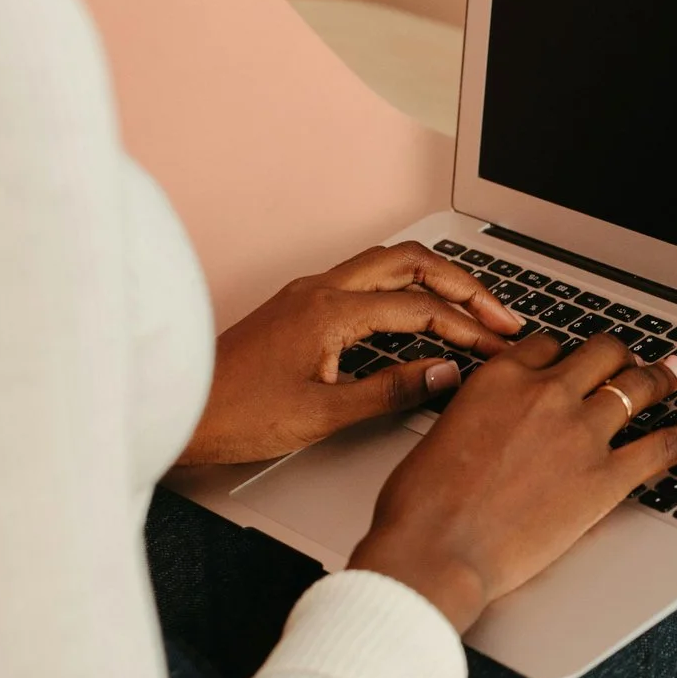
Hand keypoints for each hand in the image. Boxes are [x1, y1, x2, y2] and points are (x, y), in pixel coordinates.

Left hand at [178, 242, 526, 465]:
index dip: (466, 327)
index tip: (498, 348)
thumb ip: (391, 391)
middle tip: (499, 314)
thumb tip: (445, 373)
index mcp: (329, 311)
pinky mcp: (298, 307)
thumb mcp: (324, 415)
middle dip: (462, 285)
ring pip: (386, 265)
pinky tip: (416, 315)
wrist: (177, 411)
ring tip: (469, 307)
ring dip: (433, 281)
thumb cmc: (236, 415)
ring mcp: (307, 294)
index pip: (418, 308)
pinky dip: (402, 290)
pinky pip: (364, 281)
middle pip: (410, 262)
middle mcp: (319, 289)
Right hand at [348, 331, 676, 631]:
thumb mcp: (436, 439)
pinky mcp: (607, 477)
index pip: (546, 346)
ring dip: (662, 375)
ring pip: (636, 386)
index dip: (564, 353)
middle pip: (599, 354)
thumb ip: (472, 419)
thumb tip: (482, 426)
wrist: (435, 550)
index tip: (571, 361)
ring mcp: (582, 433)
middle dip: (618, 355)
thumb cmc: (420, 507)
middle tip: (630, 361)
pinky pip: (667, 443)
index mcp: (499, 378)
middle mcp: (546, 393)